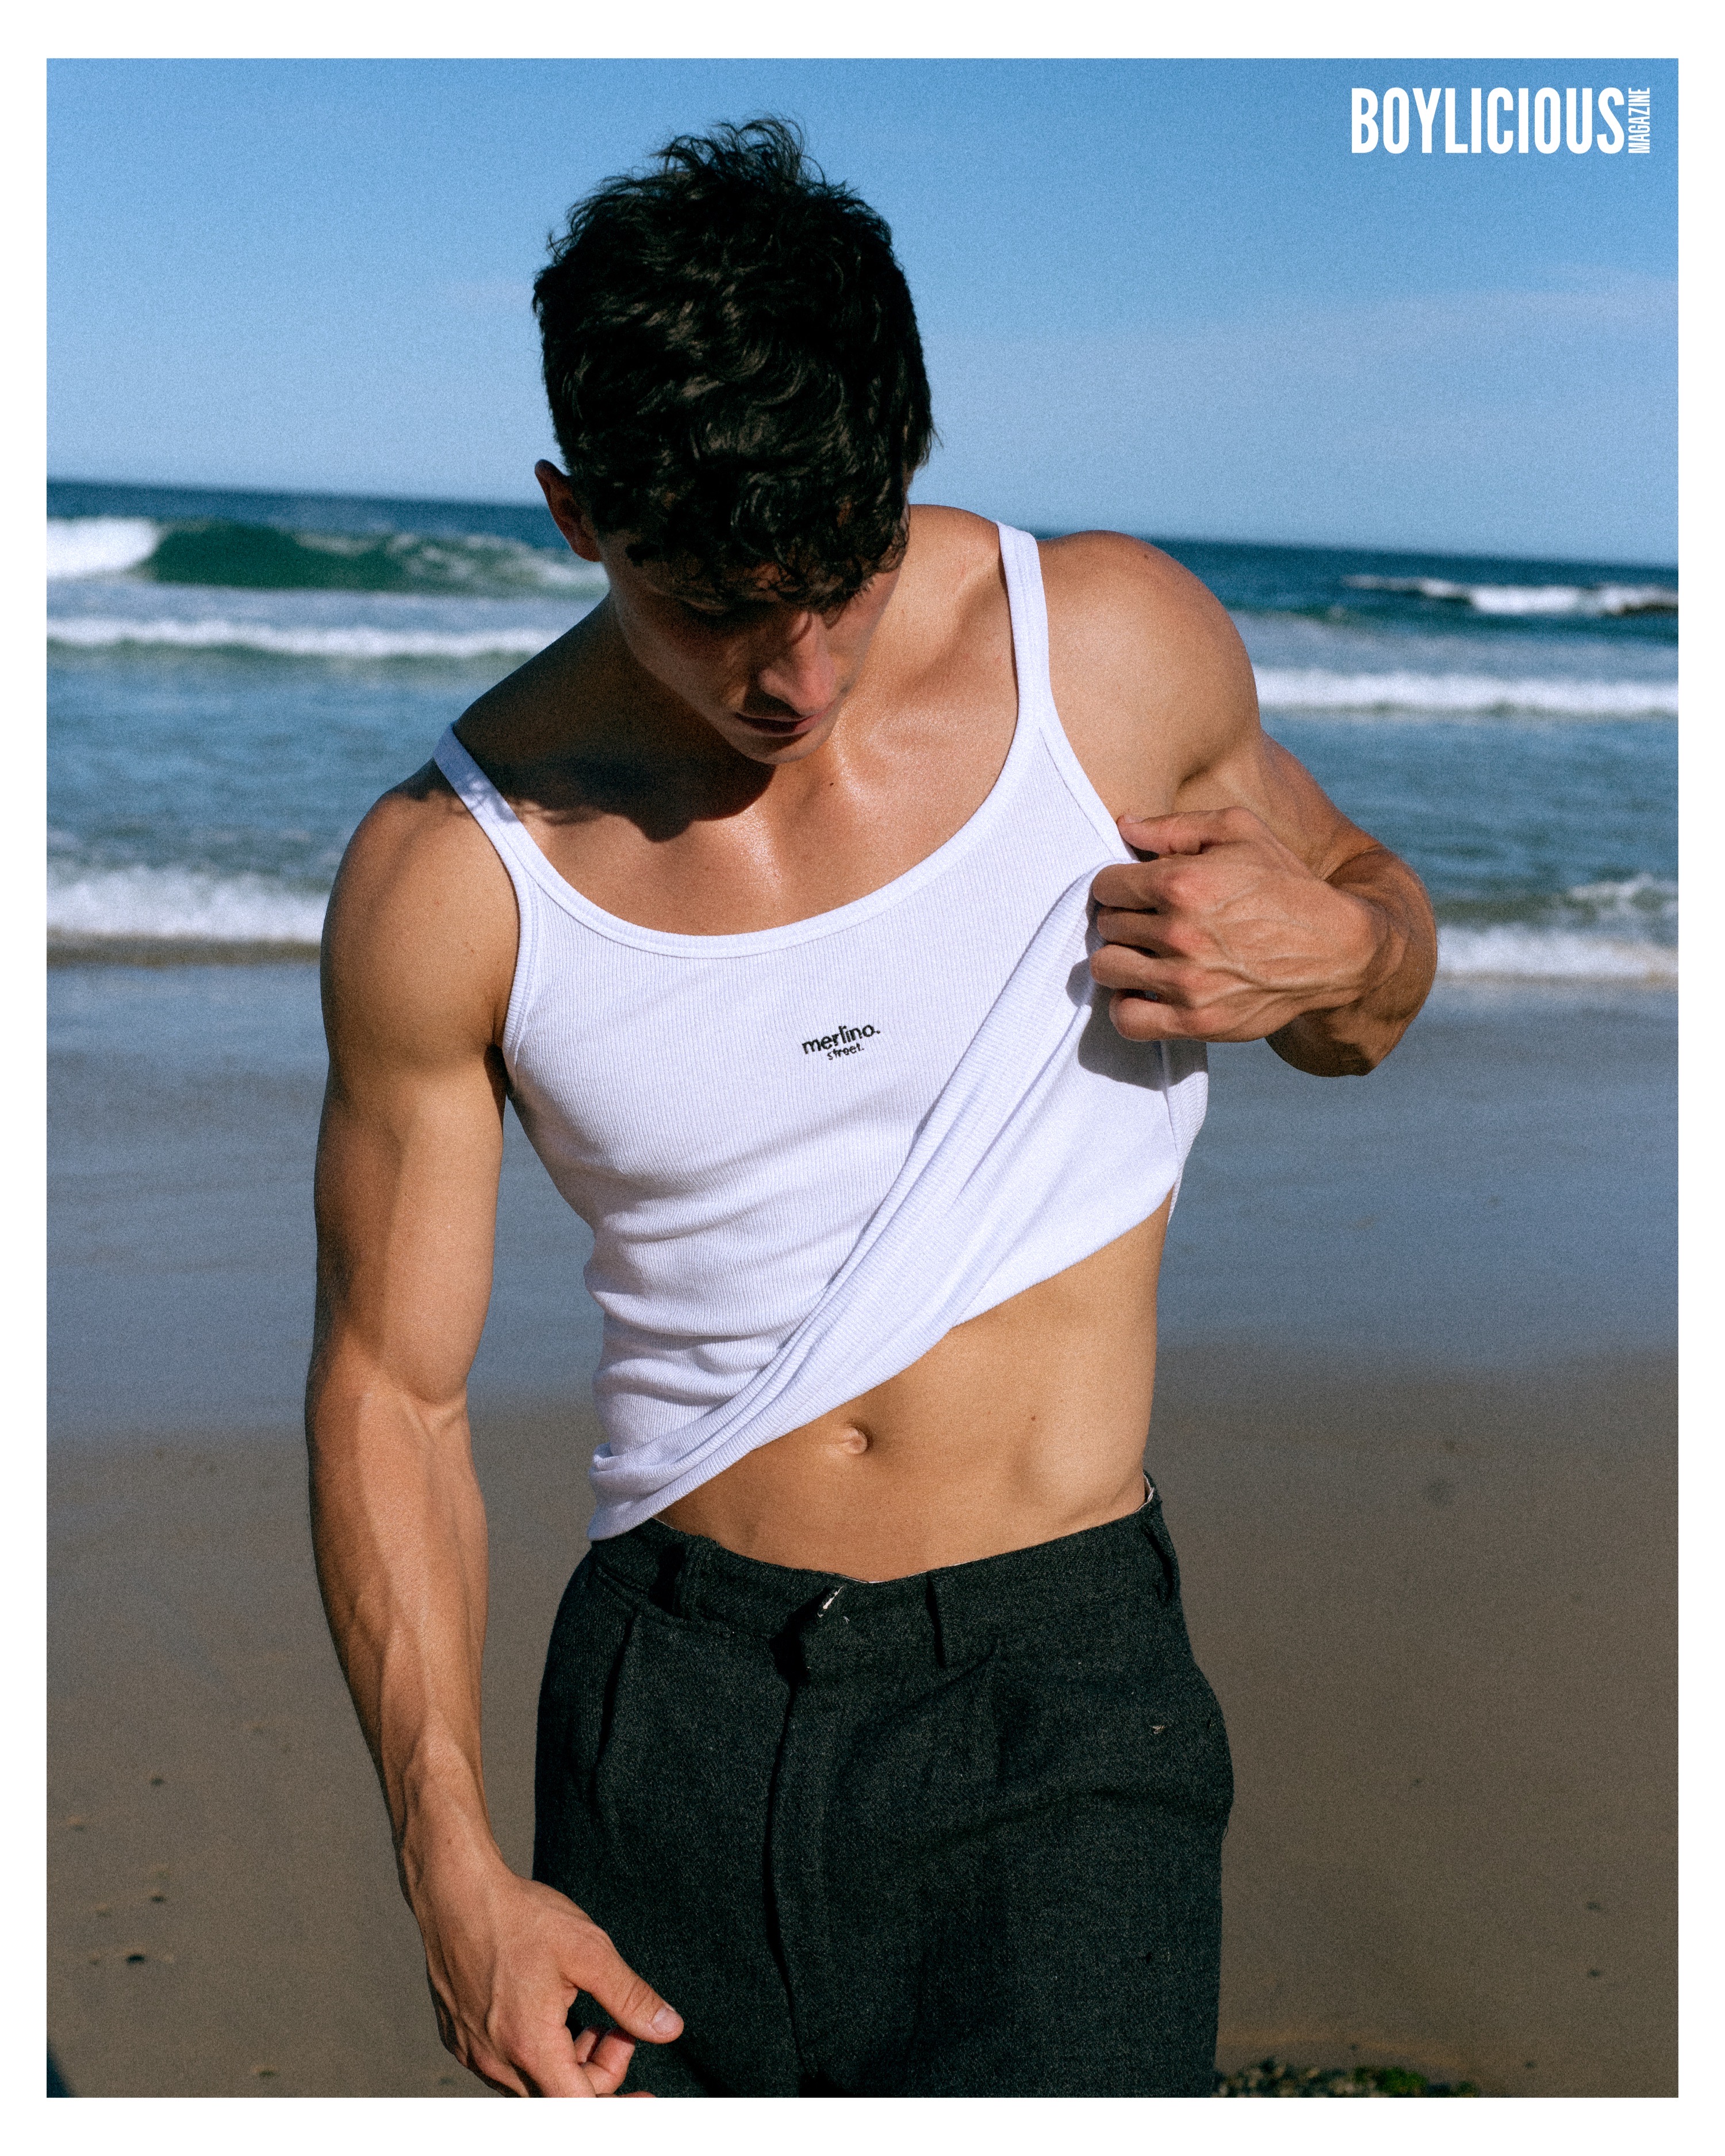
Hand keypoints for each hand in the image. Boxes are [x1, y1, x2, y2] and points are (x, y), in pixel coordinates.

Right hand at [413, 1856, 681, 2096]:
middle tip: (615, 2028)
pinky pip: (505, 2066)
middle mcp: (496, 2060)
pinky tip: (549, 2012)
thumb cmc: (520, 1917)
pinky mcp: (459, 2038)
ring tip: (587, 2020)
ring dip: (567, 2063)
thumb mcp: (588, 1950)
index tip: (645, 2091)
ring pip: (531, 2084)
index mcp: (531, 2045)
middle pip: (558, 2097)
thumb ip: (629, 1997)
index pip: (580, 2105)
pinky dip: (536, 2052)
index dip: (619, 2101)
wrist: (455, 1893)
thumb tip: (669, 2029)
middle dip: (598, 2071)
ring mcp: (473, 2052)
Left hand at [1090, 808, 1386, 1044]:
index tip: (1137, 891)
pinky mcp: (1195, 1020)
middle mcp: (1179, 933)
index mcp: (1182, 882)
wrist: (1334, 949)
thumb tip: (1123, 826)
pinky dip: (1127, 1006)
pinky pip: (1127, 1020)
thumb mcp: (1241, 831)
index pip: (1106, 886)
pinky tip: (1146, 991)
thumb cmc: (1285, 883)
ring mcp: (1186, 981)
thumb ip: (1175, 825)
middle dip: (1124, 919)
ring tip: (1145, 954)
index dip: (1118, 885)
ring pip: (1107, 969)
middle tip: (1149, 921)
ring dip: (1121, 960)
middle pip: (1106, 926)